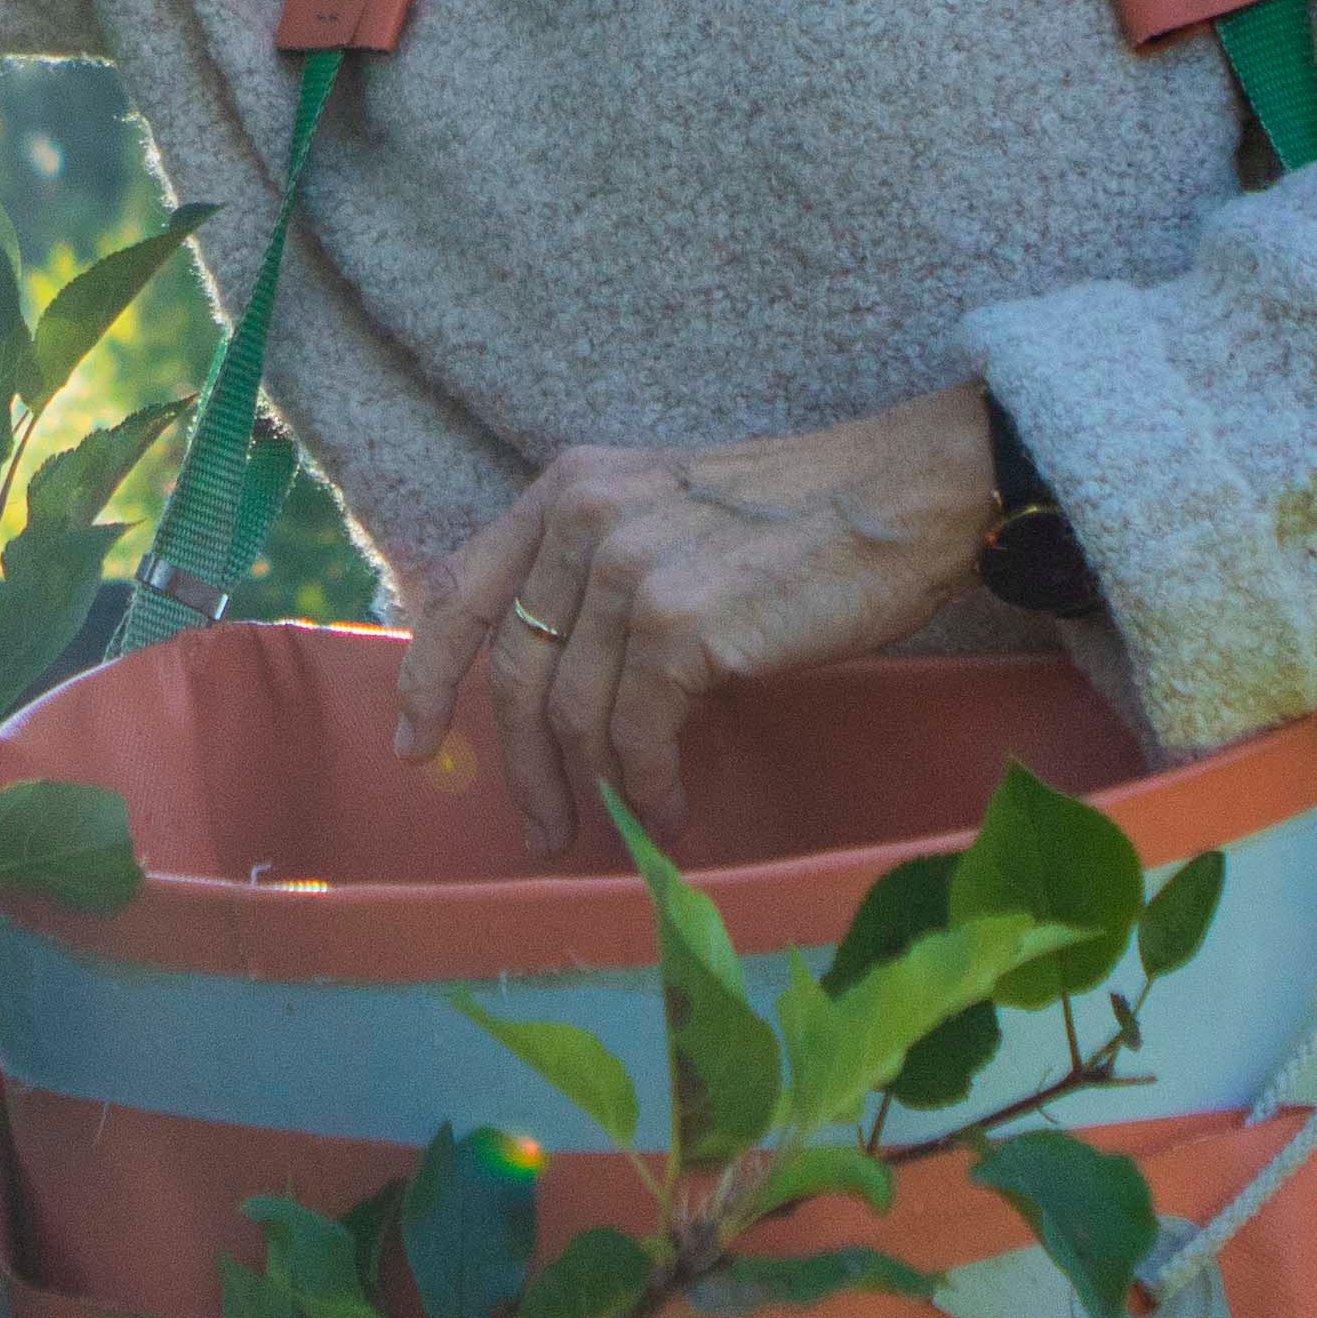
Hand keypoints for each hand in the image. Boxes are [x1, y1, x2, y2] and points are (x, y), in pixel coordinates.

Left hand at [386, 381, 1003, 854]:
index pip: (463, 589)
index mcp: (568, 488)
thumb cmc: (799, 518)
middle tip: (538, 829)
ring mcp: (630, 571)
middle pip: (514, 671)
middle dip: (518, 767)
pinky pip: (637, 737)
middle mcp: (584, 519)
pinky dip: (649, 787)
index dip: (426, 675)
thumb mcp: (667, 513)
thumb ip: (599, 570)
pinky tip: (673, 808)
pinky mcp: (681, 626)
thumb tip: (554, 682)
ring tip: (628, 825)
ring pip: (574, 715)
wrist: (904, 496)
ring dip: (595, 789)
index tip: (412, 744)